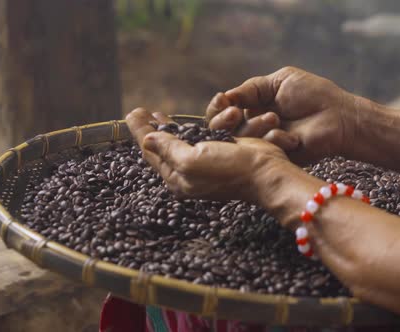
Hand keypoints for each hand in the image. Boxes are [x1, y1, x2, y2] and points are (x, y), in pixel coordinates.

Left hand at [125, 108, 290, 201]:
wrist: (266, 173)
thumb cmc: (230, 169)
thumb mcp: (192, 159)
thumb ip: (168, 149)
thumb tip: (147, 139)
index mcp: (177, 177)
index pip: (152, 153)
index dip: (140, 131)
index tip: (132, 112)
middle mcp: (188, 173)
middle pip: (162, 149)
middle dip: (149, 129)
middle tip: (139, 111)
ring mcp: (203, 164)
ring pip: (178, 143)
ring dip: (166, 127)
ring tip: (155, 114)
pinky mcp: (218, 154)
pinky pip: (196, 139)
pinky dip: (186, 128)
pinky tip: (183, 122)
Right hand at [206, 66, 367, 164]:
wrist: (339, 115)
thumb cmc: (313, 94)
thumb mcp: (279, 82)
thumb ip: (251, 89)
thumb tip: (224, 97)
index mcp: (252, 108)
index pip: (223, 111)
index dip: (217, 108)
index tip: (222, 100)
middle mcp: (254, 127)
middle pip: (223, 131)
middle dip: (223, 122)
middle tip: (234, 114)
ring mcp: (263, 145)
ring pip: (240, 142)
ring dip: (255, 128)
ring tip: (274, 118)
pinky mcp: (276, 160)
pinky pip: (262, 153)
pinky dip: (276, 140)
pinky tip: (293, 137)